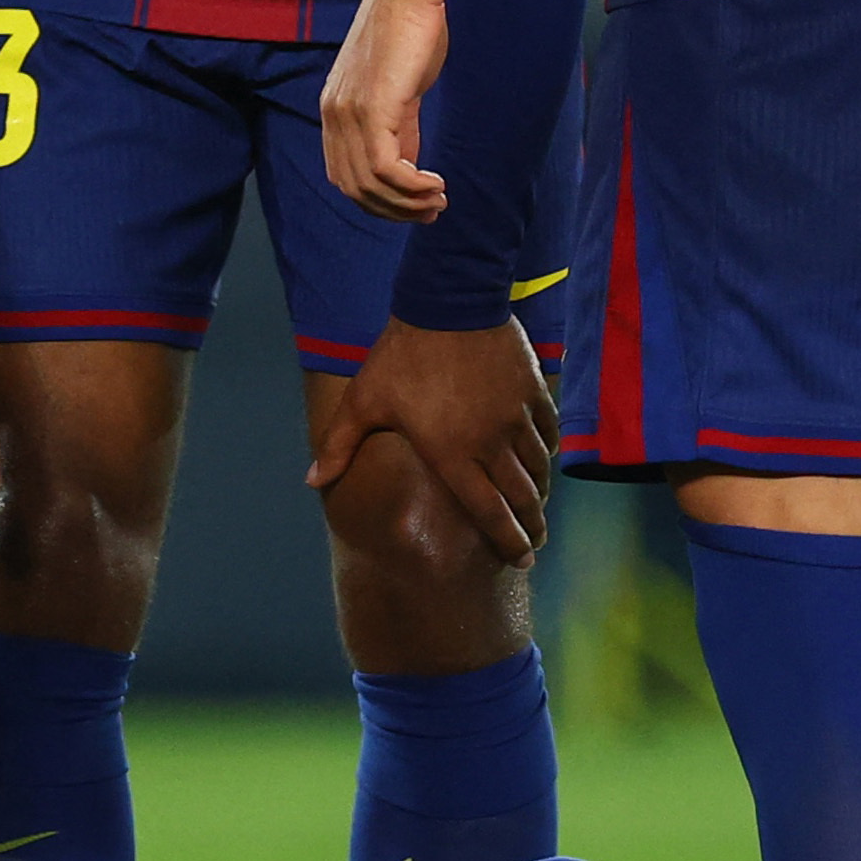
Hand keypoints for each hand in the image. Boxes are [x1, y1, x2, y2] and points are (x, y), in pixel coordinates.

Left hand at [306, 318, 558, 565]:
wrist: (447, 301)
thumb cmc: (401, 356)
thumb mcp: (363, 402)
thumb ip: (341, 446)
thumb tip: (312, 482)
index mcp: (452, 455)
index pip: (488, 511)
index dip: (508, 540)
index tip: (522, 559)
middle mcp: (491, 443)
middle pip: (521, 497)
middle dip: (532, 527)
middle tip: (535, 545)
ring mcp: (516, 417)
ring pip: (538, 467)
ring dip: (539, 491)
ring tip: (537, 507)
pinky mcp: (533, 391)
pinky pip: (548, 431)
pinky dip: (547, 451)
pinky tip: (543, 459)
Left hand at [320, 0, 454, 219]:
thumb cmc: (410, 33)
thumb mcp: (398, 89)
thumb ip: (397, 127)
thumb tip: (407, 165)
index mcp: (333, 111)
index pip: (344, 177)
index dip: (378, 201)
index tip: (412, 206)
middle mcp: (334, 116)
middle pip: (354, 188)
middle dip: (394, 210)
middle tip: (431, 212)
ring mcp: (350, 113)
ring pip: (370, 184)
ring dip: (407, 202)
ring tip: (437, 201)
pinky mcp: (373, 109)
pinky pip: (386, 168)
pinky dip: (411, 186)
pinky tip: (434, 185)